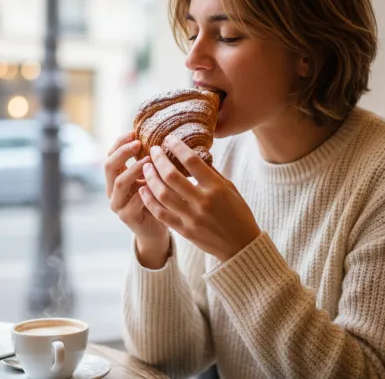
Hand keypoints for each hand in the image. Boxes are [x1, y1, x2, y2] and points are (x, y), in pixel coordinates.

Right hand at [105, 131, 169, 267]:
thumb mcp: (150, 178)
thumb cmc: (155, 199)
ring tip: (149, 161)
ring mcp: (117, 204)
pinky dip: (144, 191)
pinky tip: (155, 184)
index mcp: (116, 177)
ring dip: (134, 169)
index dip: (119, 142)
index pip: (110, 155)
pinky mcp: (127, 216)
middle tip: (138, 143)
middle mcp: (112, 189)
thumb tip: (159, 137)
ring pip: (119, 182)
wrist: (156, 229)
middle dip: (123, 152)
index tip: (133, 132)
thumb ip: (148, 162)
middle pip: (109, 166)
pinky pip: (133, 202)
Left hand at [139, 135, 260, 261]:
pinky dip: (150, 200)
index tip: (169, 139)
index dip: (177, 147)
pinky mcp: (184, 231)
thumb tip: (193, 153)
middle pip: (172, 176)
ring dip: (151, 178)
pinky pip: (161, 214)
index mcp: (216, 188)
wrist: (241, 246)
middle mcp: (203, 202)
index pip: (192, 161)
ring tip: (146, 167)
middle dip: (159, 160)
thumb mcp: (230, 189)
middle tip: (153, 149)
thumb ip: (211, 173)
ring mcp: (192, 218)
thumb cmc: (238, 213)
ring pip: (163, 194)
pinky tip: (143, 189)